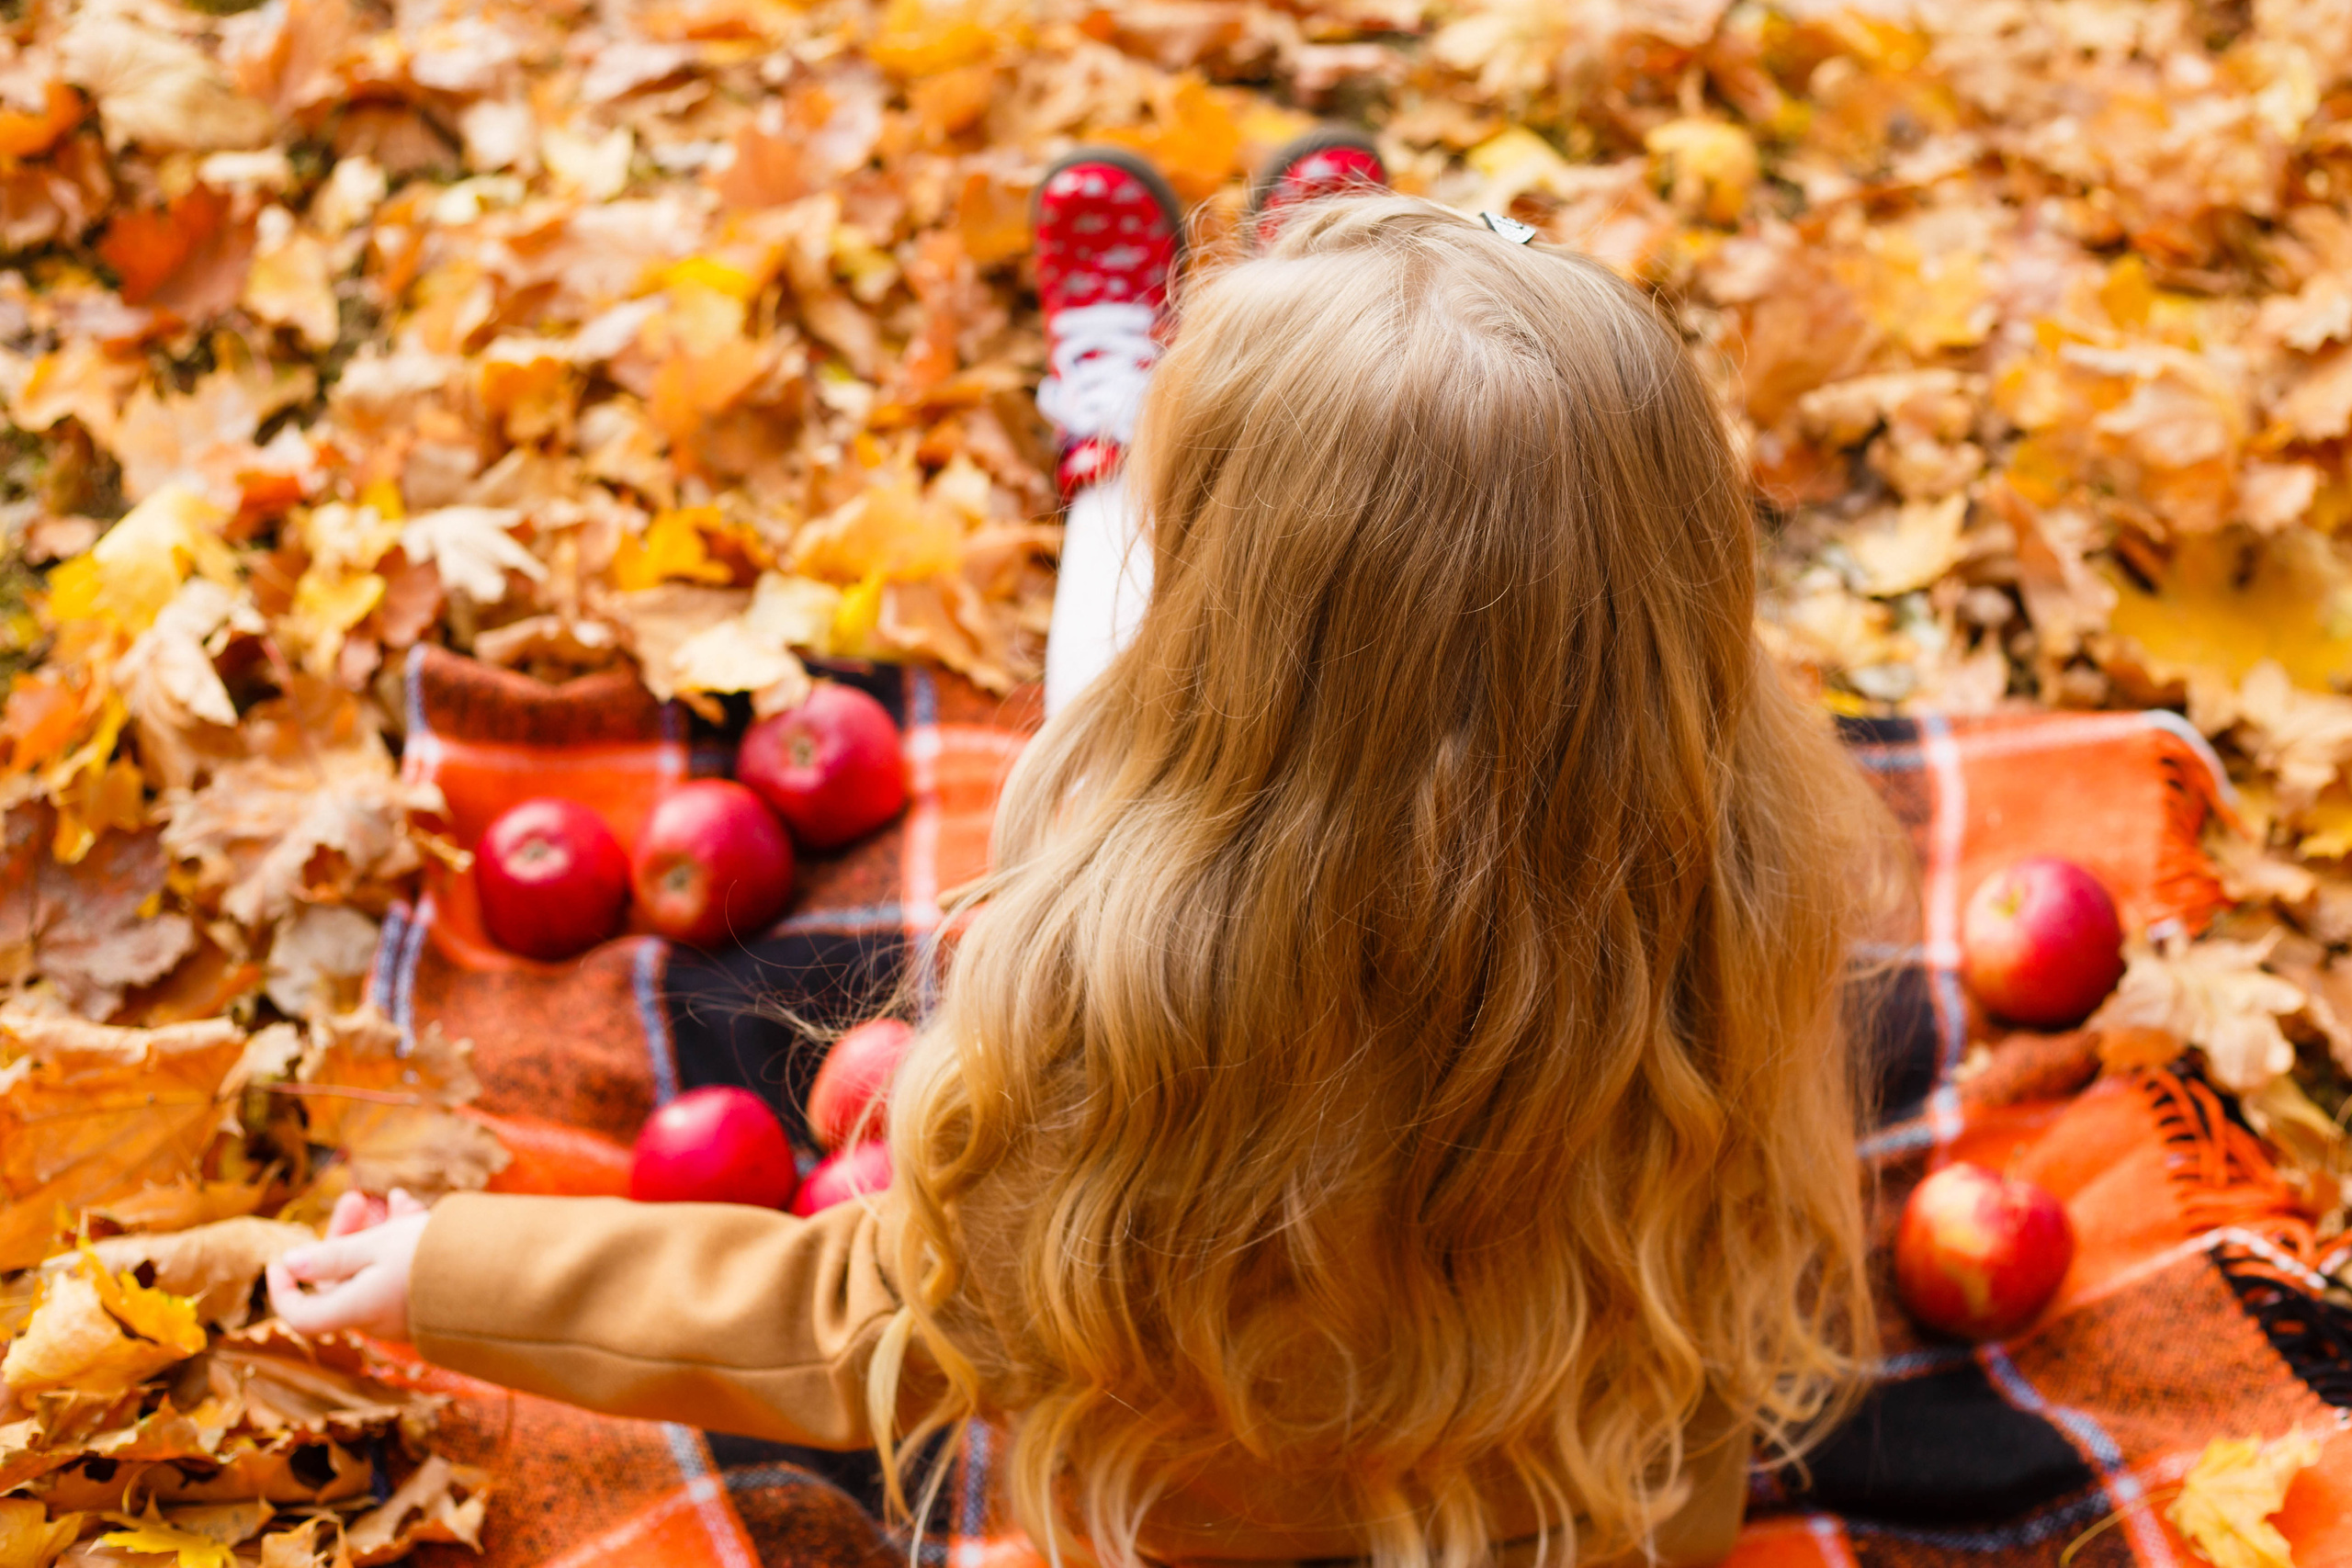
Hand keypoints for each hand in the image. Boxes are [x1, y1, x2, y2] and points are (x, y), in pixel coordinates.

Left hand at [266, 1187, 429, 1340]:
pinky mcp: (428, 1301)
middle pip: (341, 1281)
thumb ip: (331, 1256)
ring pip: (375, 1270)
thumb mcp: (378, 1246)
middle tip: (357, 1199)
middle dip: (344, 1237)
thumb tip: (289, 1263)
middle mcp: (377, 1318)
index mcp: (357, 1309)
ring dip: (378, 1233)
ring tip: (396, 1199)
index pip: (301, 1316)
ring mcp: (403, 1312)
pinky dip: (402, 1242)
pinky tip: (415, 1209)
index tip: (279, 1260)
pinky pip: (402, 1272)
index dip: (283, 1291)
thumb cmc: (433, 1259)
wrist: (501, 1274)